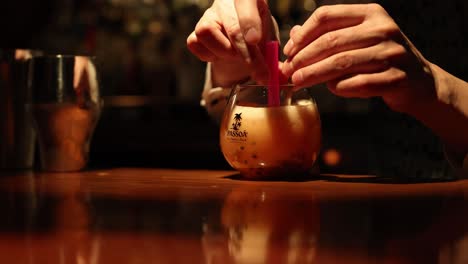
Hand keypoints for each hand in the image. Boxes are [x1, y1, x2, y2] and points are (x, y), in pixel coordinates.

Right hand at [186, 0, 280, 86]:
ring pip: (207, 31)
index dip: (249, 21)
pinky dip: (208, 55)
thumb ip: (273, 58)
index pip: (246, 1)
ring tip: (235, 56)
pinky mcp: (196, 30)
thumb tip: (278, 77)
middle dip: (245, 52)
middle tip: (259, 71)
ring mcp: (209, 15)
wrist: (242, 40)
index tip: (254, 40)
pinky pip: (195, 43)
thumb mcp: (269, 42)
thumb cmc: (257, 36)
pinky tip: (220, 55)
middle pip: (232, 25)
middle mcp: (226, 3)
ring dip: (224, 51)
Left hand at [282, 4, 434, 113]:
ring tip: (298, 81)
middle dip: (303, 57)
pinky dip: (340, 88)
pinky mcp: (397, 78)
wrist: (419, 82)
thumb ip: (328, 35)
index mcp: (371, 13)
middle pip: (331, 41)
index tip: (288, 51)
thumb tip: (293, 35)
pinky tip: (332, 89)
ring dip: (315, 74)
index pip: (326, 16)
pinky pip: (359, 83)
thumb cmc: (379, 59)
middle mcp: (383, 29)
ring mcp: (392, 53)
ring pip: (342, 63)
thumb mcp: (358, 40)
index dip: (302, 34)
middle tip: (288, 70)